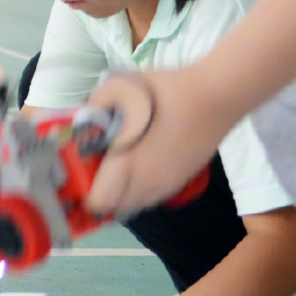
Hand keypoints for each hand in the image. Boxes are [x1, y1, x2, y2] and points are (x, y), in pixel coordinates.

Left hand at [83, 68, 226, 215]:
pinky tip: (139, 170)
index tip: (79, 178)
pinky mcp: (184, 179)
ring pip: (138, 204)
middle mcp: (148, 181)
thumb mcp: (121, 87)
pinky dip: (142, 191)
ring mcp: (169, 183)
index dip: (86, 194)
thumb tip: (83, 117)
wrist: (217, 96)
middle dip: (102, 196)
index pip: (101, 200)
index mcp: (128, 162)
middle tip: (94, 174)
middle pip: (117, 208)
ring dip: (123, 195)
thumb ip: (95, 103)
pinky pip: (155, 196)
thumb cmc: (167, 91)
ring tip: (115, 173)